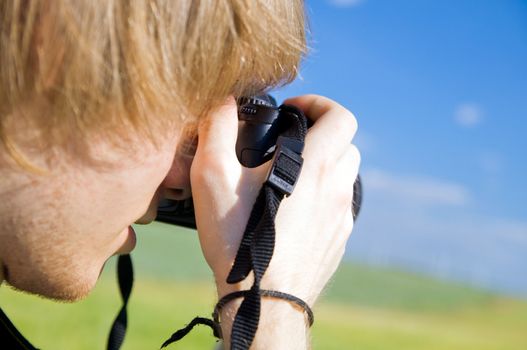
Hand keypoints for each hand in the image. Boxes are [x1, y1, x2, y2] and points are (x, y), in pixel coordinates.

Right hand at [191, 94, 359, 304]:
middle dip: (322, 133)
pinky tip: (295, 208)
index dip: (319, 103)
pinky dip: (324, 195)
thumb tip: (222, 101)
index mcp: (315, 165)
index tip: (292, 111)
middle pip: (347, 144)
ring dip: (325, 164)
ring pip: (345, 176)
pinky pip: (339, 205)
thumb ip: (216, 128)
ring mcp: (341, 217)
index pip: (341, 116)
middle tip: (289, 140)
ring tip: (290, 173)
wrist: (263, 300)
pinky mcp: (338, 240)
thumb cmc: (238, 237)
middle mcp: (336, 188)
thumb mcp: (213, 176)